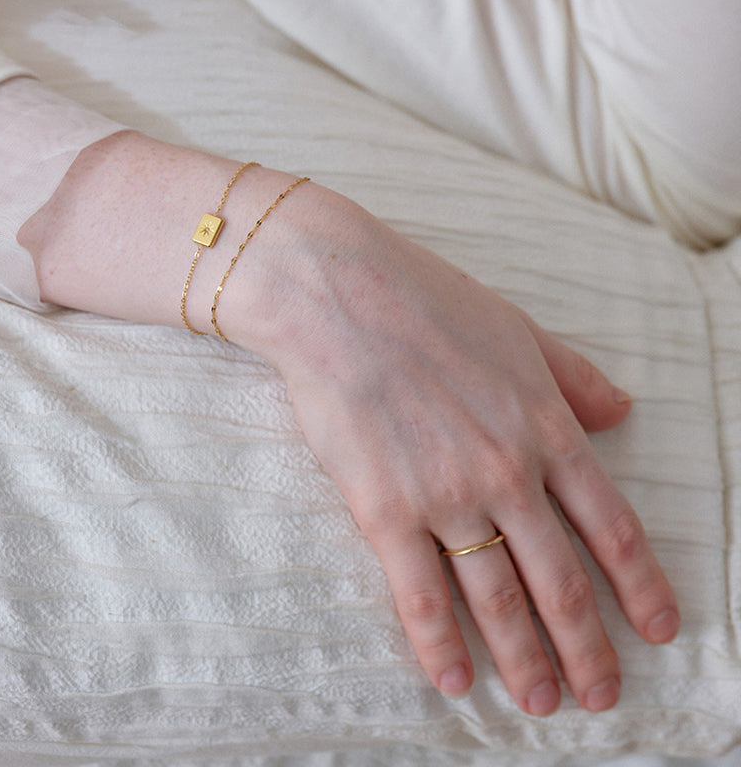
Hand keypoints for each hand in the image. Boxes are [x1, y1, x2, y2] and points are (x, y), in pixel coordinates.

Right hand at [231, 185, 679, 715]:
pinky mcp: (384, 509)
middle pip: (561, 580)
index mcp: (544, 428)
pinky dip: (440, 644)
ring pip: (498, 596)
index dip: (640, 586)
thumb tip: (621, 411)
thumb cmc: (428, 304)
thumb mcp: (518, 332)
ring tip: (544, 703)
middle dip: (588, 646)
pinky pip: (419, 592)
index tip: (658, 629)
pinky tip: (457, 681)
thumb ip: (572, 378)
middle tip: (603, 695)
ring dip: (526, 658)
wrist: (341, 298)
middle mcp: (506, 473)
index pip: (610, 527)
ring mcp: (446, 496)